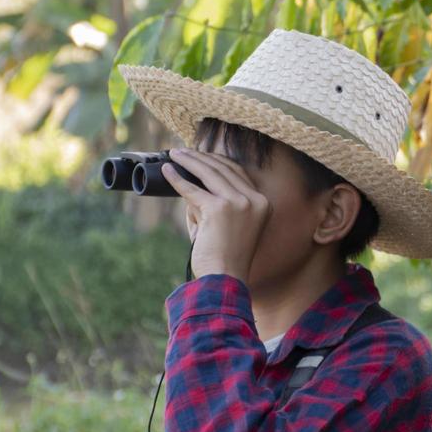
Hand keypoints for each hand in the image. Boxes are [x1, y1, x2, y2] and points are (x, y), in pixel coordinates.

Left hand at [164, 148, 271, 282]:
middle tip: (184, 152)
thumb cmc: (224, 257)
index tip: (202, 155)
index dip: (219, 161)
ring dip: (190, 161)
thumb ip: (213, 203)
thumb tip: (189, 182)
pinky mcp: (218, 209)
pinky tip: (168, 171)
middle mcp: (255, 200)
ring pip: (210, 172)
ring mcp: (239, 203)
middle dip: (202, 157)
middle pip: (225, 168)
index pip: (239, 173)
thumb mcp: (226, 225)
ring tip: (175, 154)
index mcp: (263, 203)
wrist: (225, 279)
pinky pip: (192, 189)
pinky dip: (177, 179)